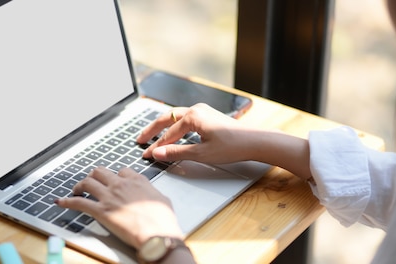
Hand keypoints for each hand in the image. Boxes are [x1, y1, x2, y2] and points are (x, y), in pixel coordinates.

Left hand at [55, 167, 183, 248]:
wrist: (157, 234)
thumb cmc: (163, 220)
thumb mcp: (162, 199)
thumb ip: (152, 192)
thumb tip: (150, 194)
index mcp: (136, 180)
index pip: (121, 170)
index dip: (115, 176)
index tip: (113, 181)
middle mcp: (120, 185)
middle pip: (100, 171)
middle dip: (93, 176)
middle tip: (90, 182)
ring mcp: (109, 197)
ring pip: (87, 182)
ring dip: (79, 185)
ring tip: (76, 189)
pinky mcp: (101, 211)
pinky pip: (79, 203)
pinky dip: (67, 202)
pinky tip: (60, 202)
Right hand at [136, 103, 312, 180]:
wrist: (256, 141)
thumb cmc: (233, 146)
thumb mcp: (202, 153)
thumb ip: (177, 153)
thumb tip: (157, 153)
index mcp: (192, 116)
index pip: (167, 134)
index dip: (155, 146)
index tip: (145, 155)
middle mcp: (196, 110)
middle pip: (166, 119)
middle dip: (152, 130)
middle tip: (139, 140)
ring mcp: (202, 111)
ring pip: (175, 117)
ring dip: (162, 126)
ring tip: (151, 135)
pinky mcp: (208, 116)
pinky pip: (184, 118)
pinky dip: (174, 126)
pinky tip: (172, 133)